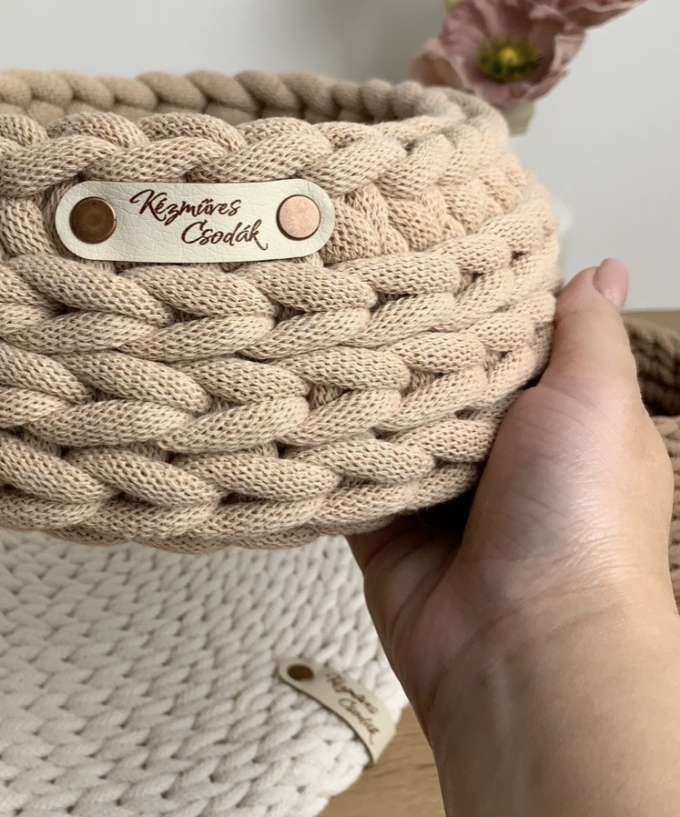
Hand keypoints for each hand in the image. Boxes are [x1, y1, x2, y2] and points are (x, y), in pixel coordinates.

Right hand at [350, 259, 679, 814]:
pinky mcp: (382, 522)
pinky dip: (324, 444)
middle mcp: (493, 449)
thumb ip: (586, 335)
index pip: (504, 336)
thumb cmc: (581, 523)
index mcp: (552, 416)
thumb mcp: (598, 405)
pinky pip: (344, 471)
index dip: (470, 293)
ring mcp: (434, 487)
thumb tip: (600, 270)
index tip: (423, 242)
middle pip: (436, 374)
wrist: (524, 648)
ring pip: (383, 418)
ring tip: (307, 320)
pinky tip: (290, 393)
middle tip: (349, 272)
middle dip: (403, 338)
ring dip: (356, 388)